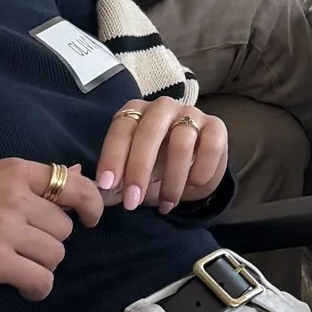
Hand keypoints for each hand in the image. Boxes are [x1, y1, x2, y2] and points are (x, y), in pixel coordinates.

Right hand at [0, 158, 103, 294]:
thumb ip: (30, 180)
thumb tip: (76, 172)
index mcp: (13, 170)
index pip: (74, 183)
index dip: (91, 204)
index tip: (89, 219)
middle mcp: (14, 196)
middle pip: (64, 227)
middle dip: (51, 241)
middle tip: (26, 248)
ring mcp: (5, 229)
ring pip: (56, 254)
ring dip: (42, 265)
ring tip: (19, 266)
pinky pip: (40, 280)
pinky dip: (37, 289)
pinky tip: (24, 288)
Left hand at [94, 98, 229, 213]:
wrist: (194, 172)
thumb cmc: (156, 170)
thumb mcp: (132, 175)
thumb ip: (115, 181)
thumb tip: (95, 195)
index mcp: (136, 113)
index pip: (122, 128)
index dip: (113, 156)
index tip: (107, 184)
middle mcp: (162, 108)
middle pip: (149, 131)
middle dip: (139, 169)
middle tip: (132, 202)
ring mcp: (192, 114)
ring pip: (181, 142)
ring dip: (171, 179)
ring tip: (166, 203)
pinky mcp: (217, 127)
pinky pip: (211, 145)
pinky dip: (202, 169)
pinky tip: (194, 186)